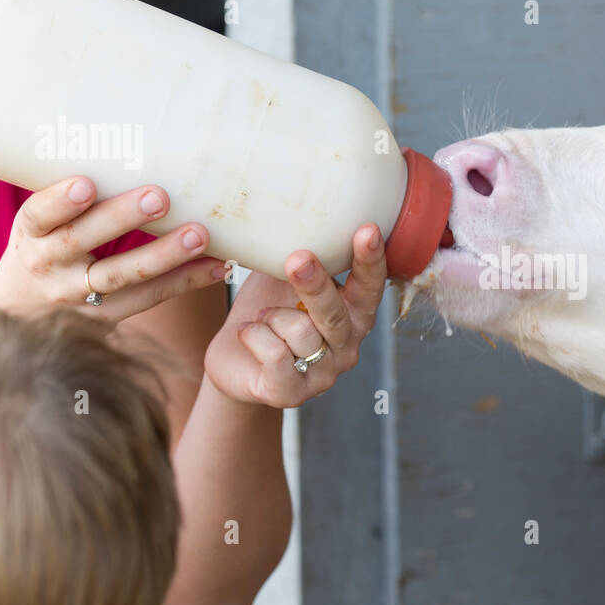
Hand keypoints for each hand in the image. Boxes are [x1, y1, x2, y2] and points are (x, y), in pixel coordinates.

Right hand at [0, 175, 225, 320]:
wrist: (24, 311)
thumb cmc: (46, 245)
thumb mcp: (41, 221)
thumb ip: (72, 194)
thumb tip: (132, 143)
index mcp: (30, 232)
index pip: (39, 215)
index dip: (60, 202)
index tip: (86, 184)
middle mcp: (49, 265)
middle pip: (83, 242)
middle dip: (122, 218)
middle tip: (160, 197)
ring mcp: (78, 297)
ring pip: (123, 276)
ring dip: (165, 255)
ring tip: (199, 235)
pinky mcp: (108, 317)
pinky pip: (151, 298)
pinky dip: (187, 280)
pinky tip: (217, 266)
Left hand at [203, 224, 387, 406]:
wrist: (234, 362)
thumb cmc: (266, 313)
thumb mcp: (282, 281)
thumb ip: (299, 258)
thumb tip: (289, 210)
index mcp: (353, 315)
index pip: (370, 287)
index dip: (370, 260)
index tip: (367, 229)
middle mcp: (347, 346)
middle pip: (335, 313)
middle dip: (315, 285)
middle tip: (297, 258)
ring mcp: (323, 374)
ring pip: (300, 332)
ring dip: (271, 317)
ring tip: (262, 316)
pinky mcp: (292, 394)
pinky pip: (275, 356)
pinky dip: (255, 336)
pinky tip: (248, 333)